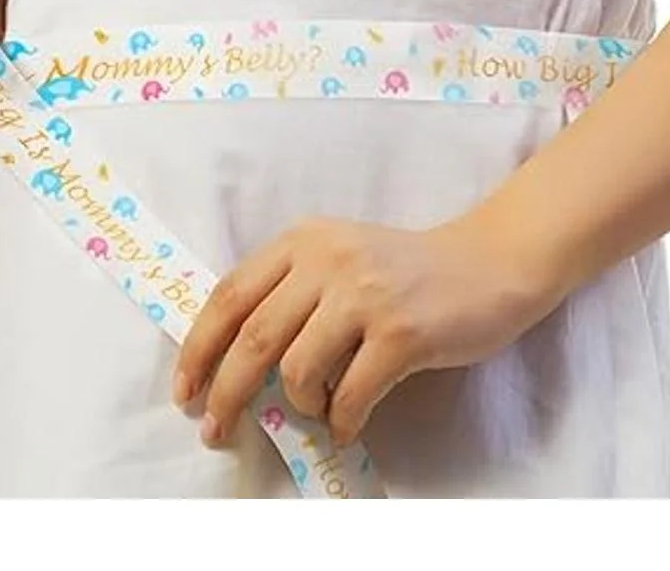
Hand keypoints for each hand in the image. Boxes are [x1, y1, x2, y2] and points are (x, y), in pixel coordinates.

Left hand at [171, 211, 557, 448]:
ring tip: (317, 410)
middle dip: (225, 393)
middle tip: (214, 429)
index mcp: (303, 240)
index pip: (230, 294)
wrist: (485, 264)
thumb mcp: (338, 258)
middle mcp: (328, 261)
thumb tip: (231, 360)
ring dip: (296, 407)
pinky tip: (347, 422)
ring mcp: (366, 295)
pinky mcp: (401, 333)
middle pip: (253, 338)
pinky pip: (349, 396)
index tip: (185, 388)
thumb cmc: (404, 270)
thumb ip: (290, 290)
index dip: (198, 346)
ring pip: (296, 371)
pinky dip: (340, 421)